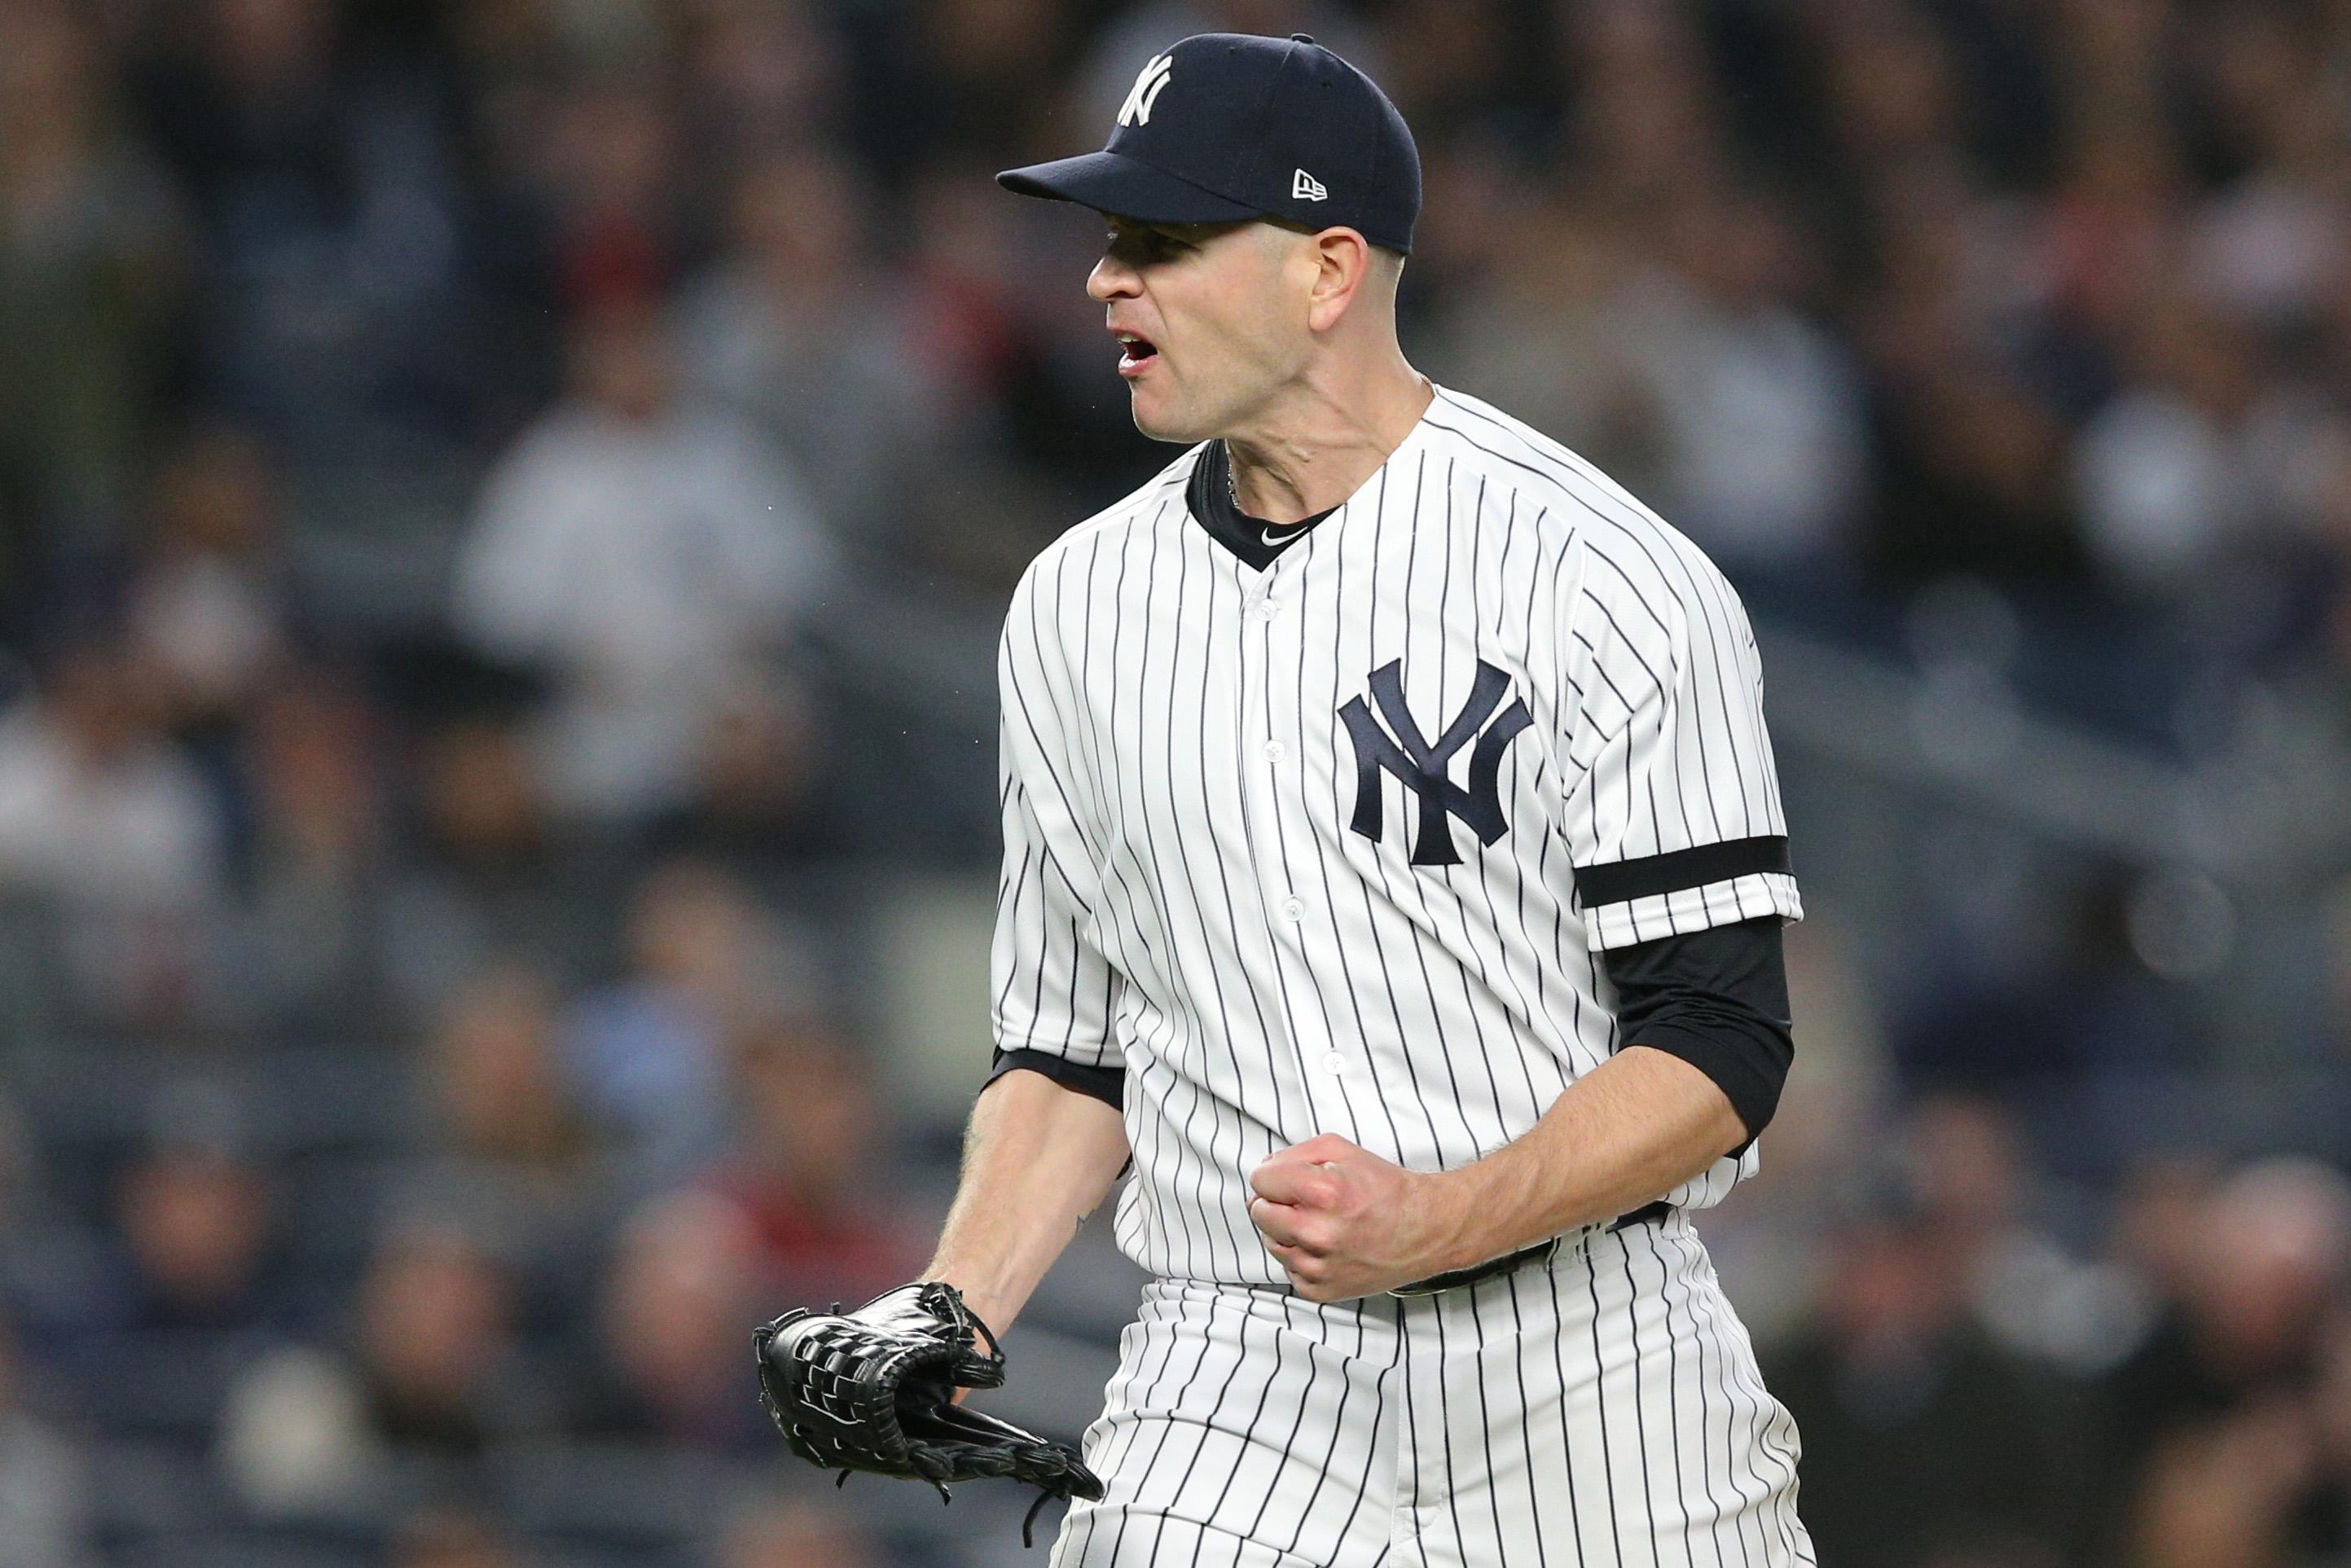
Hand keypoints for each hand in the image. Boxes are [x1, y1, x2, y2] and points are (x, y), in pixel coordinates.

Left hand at [1246, 1134, 1460, 1300]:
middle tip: (1309, 1201)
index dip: (1276, 1175)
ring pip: (1271, 1241)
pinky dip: (1302, 1256)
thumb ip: (1293, 1154)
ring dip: (1288, 1230)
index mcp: (1322, 1191)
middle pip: (1259, 1211)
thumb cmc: (1385, 1189)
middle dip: (1278, 1201)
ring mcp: (1318, 1266)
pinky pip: (1288, 1268)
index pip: (1260, 1180)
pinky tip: (1329, 1246)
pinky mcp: (1320, 1289)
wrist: (1425, 1230)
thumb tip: (1264, 1173)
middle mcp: (1317, 1232)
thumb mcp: (1341, 1150)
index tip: (1293, 1179)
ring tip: (1324, 1223)